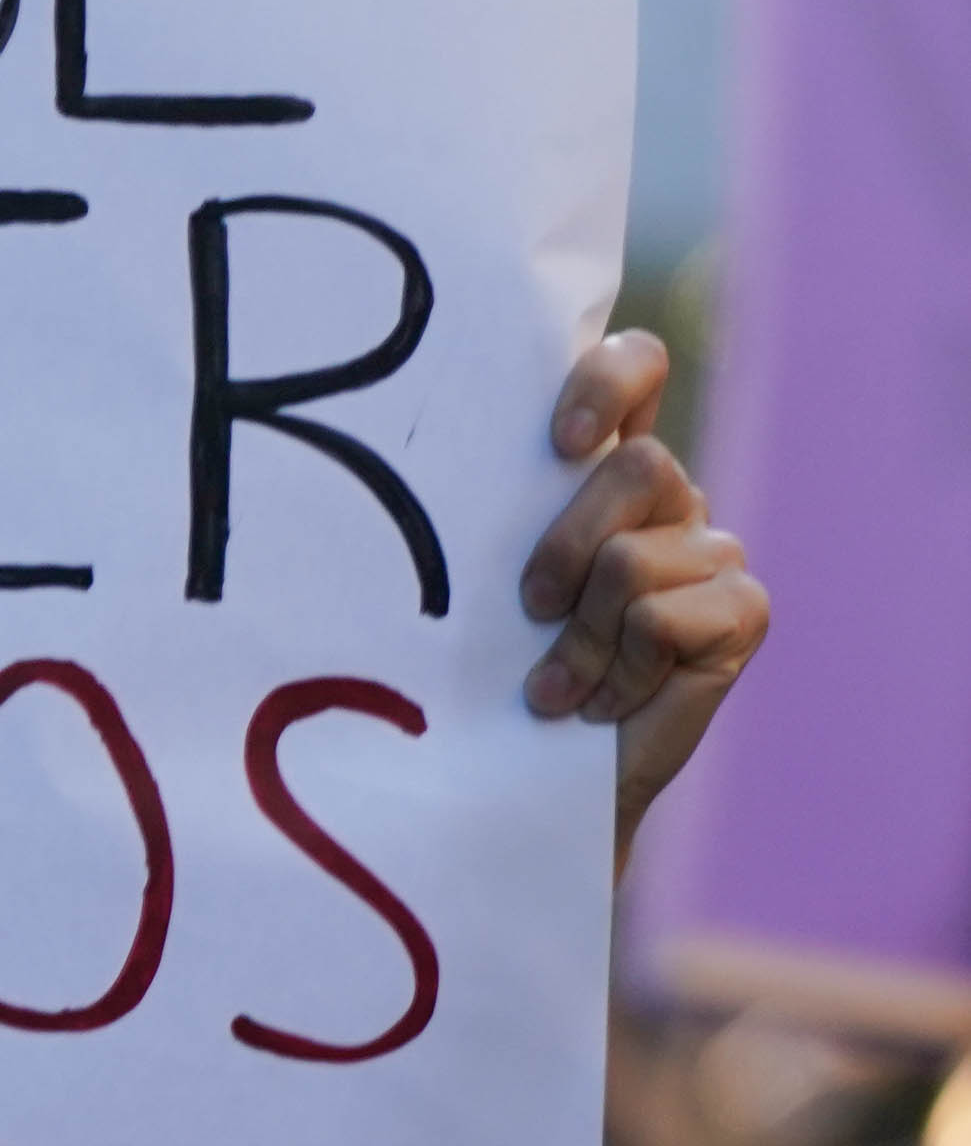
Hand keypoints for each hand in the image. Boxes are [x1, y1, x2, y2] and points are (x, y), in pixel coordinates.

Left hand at [515, 331, 761, 870]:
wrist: (527, 779)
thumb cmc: (485, 672)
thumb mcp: (474, 584)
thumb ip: (482, 515)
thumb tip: (403, 467)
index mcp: (601, 468)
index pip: (635, 367)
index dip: (608, 381)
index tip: (559, 444)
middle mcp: (667, 498)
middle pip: (639, 465)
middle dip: (566, 547)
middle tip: (530, 610)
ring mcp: (712, 553)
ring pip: (638, 559)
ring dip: (580, 636)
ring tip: (554, 685)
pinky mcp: (743, 611)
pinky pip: (668, 618)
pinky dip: (620, 670)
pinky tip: (603, 703)